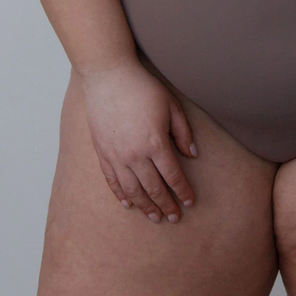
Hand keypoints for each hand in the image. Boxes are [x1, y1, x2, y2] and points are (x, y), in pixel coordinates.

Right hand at [76, 56, 197, 223]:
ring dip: (145, 207)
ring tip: (155, 217)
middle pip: (153, 189)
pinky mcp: (102, 154)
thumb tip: (192, 155)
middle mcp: (135, 155)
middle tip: (174, 217)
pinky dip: (121, 196)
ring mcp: (116, 157)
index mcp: (156, 143)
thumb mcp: (171, 106)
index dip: (182, 191)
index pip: (173, 176)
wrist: (109, 77)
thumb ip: (183, 132)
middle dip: (166, 205)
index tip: (189, 201)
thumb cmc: (143, 88)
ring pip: (132, 191)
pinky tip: (129, 205)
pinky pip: (112, 182)